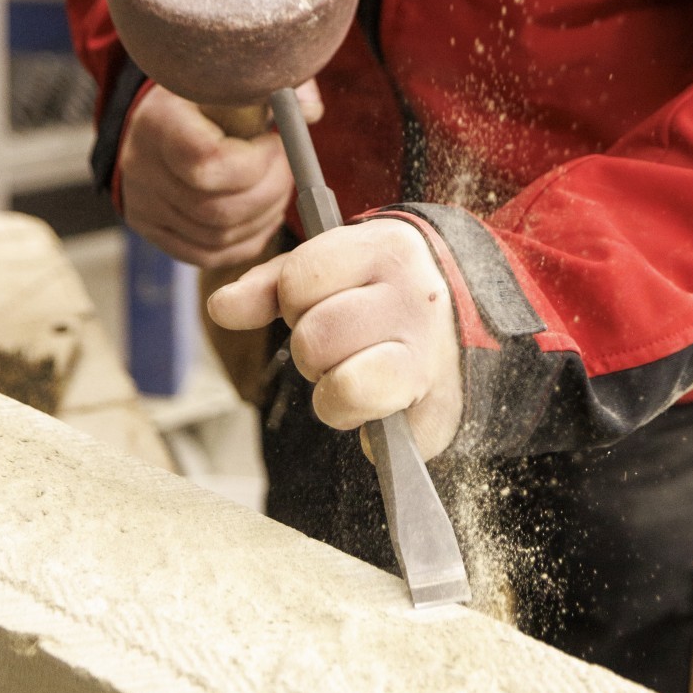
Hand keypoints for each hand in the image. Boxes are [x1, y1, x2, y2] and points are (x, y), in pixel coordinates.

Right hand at [117, 79, 321, 267]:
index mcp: (159, 121)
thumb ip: (274, 87)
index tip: (278, 142)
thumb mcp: (234, 75)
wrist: (155, 114)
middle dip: (269, 192)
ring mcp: (143, 205)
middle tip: (288, 169)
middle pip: (217, 208)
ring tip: (278, 187)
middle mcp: (142, 168)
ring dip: (263, 217)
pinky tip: (263, 214)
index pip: (206, 161)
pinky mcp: (152, 229)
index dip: (257, 161)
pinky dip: (246, 240)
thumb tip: (311, 112)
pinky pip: (207, 254)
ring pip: (217, 237)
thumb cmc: (205, 91)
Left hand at [207, 219, 463, 459]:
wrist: (472, 304)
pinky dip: (372, 434)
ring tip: (359, 372)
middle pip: (314, 339)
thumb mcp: (333, 264)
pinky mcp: (443, 410)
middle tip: (343, 341)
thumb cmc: (383, 285)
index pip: (298, 282)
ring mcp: (433, 356)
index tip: (323, 298)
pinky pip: (377, 443)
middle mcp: (415, 299)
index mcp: (385, 249)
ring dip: (336, 393)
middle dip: (314, 349)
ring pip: (341, 390)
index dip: (295, 299)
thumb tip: (220, 308)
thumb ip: (271, 284)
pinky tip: (387, 406)